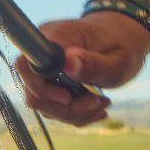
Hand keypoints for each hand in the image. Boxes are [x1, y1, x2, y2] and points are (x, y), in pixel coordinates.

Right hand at [15, 10, 149, 125]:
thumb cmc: (123, 45)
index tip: (68, 98)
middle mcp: (41, 52)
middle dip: (64, 107)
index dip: (41, 88)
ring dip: (72, 112)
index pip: (26, 65)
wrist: (124, 38)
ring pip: (41, 103)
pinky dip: (73, 113)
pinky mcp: (48, 81)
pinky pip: (51, 105)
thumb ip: (94, 63)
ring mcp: (43, 68)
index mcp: (54, 37)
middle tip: (96, 103)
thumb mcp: (118, 59)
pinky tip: (94, 106)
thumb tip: (68, 62)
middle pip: (32, 91)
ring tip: (101, 103)